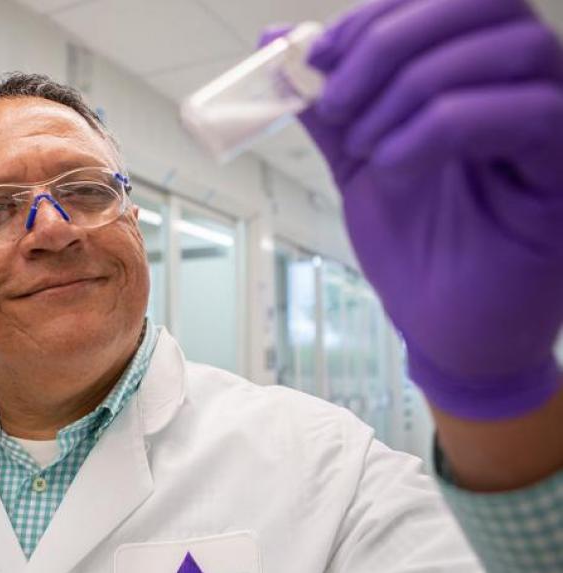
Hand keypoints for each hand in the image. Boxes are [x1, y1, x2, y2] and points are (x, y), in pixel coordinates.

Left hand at [266, 0, 562, 419]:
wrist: (442, 326)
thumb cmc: (412, 245)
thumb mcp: (357, 158)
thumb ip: (327, 101)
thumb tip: (273, 40)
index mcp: (476, 76)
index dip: (377, 15)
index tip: (318, 58)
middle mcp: (524, 88)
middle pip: (484, 3)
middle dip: (391, 42)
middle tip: (336, 103)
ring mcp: (554, 129)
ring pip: (511, 49)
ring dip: (413, 89)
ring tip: (364, 146)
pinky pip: (526, 114)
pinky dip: (440, 129)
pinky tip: (393, 167)